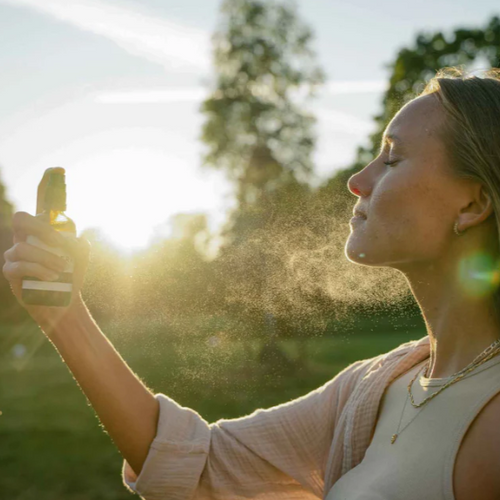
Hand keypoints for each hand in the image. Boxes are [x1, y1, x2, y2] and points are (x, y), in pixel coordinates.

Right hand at [2, 168, 90, 328]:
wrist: (64, 302)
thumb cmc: (72, 275)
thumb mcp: (81, 254)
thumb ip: (74, 239)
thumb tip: (61, 236)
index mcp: (44, 230)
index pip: (43, 203)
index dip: (48, 185)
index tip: (58, 168)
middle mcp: (26, 237)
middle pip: (23, 219)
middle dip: (43, 230)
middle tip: (61, 245)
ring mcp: (15, 253)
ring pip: (25, 247)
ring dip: (49, 259)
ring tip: (62, 271)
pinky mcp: (10, 270)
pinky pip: (21, 264)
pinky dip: (41, 270)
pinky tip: (52, 278)